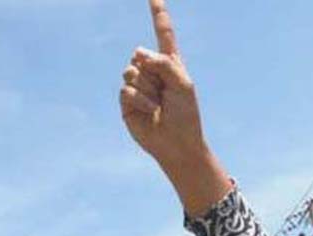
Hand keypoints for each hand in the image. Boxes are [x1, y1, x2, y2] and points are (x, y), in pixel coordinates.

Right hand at [121, 0, 206, 168]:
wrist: (178, 144)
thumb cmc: (186, 115)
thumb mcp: (183, 84)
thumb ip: (165, 63)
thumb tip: (139, 55)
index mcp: (170, 64)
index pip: (163, 34)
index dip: (158, 14)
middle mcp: (152, 71)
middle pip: (140, 54)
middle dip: (153, 72)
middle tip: (165, 92)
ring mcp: (137, 86)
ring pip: (131, 72)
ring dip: (148, 89)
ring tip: (159, 105)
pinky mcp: (127, 102)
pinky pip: (127, 90)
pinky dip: (141, 100)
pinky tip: (151, 112)